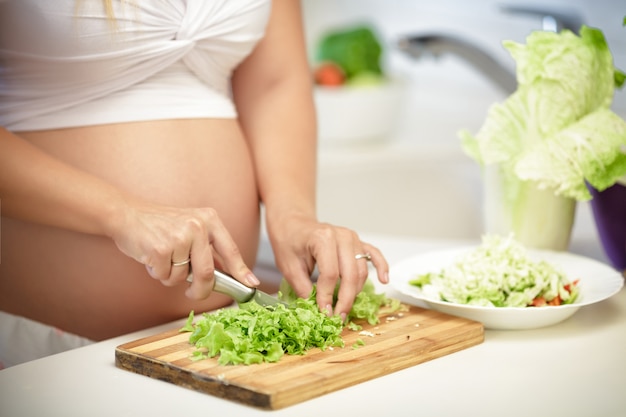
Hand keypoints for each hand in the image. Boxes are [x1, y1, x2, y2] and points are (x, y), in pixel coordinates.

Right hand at [108, 200, 258, 298]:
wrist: (127, 214)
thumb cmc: (159, 224)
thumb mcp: (190, 227)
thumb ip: (207, 249)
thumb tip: (226, 275)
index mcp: (209, 219)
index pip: (230, 250)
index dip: (241, 271)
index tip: (251, 284)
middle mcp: (197, 226)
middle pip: (207, 272)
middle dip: (201, 290)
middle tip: (193, 293)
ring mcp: (179, 237)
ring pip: (182, 277)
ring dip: (171, 276)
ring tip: (163, 258)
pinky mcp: (160, 248)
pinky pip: (165, 276)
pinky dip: (157, 273)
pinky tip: (152, 257)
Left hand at [267, 215, 388, 319]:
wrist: (294, 224)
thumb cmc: (290, 241)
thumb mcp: (288, 266)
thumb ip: (303, 288)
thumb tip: (317, 310)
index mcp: (322, 238)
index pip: (330, 274)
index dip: (327, 296)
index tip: (324, 313)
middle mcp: (341, 236)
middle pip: (350, 274)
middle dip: (345, 299)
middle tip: (338, 317)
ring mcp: (352, 238)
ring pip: (361, 270)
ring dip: (355, 291)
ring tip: (344, 307)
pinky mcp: (357, 242)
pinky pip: (374, 254)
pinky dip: (381, 267)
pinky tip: (384, 280)